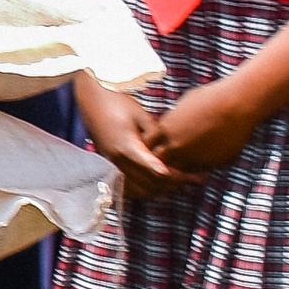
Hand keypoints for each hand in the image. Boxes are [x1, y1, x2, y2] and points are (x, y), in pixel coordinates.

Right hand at [77, 76, 180, 193]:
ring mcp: (113, 164)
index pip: (150, 166)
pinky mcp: (111, 165)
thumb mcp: (140, 114)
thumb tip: (170, 149)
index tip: (186, 177)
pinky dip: (148, 187)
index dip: (169, 174)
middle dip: (173, 183)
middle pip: (149, 182)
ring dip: (162, 188)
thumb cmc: (117, 101)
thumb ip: (155, 134)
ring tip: (182, 180)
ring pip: (141, 189)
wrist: (92, 99)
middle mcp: (117, 160)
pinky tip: (162, 181)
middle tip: (196, 177)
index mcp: (125, 145)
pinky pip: (131, 185)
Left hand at [147, 81, 255, 179]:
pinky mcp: (211, 163)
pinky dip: (198, 171)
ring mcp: (193, 157)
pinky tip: (202, 165)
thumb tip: (169, 124)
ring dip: (181, 170)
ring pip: (179, 172)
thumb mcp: (183, 105)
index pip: (147, 148)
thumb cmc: (210, 98)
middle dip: (162, 164)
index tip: (159, 146)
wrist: (234, 105)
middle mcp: (176, 146)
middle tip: (170, 160)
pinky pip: (199, 173)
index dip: (152, 149)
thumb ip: (173, 120)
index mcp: (165, 130)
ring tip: (186, 166)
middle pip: (159, 164)